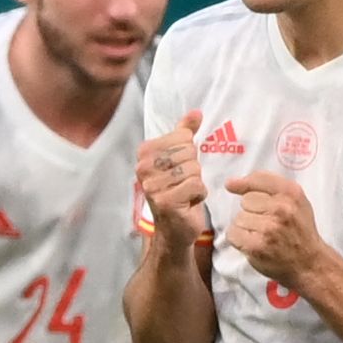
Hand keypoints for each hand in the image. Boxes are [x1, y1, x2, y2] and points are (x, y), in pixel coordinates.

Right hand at [135, 110, 210, 250]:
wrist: (173, 229)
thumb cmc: (177, 191)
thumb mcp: (180, 159)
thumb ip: (185, 134)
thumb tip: (196, 113)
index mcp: (144, 153)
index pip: (182, 137)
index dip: (189, 153)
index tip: (178, 168)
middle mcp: (143, 168)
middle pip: (189, 153)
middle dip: (193, 169)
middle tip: (182, 183)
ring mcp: (153, 186)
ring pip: (194, 170)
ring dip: (196, 183)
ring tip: (185, 193)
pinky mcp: (166, 201)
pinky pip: (197, 186)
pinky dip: (199, 195)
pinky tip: (188, 203)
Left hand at [224, 171, 326, 283]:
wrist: (309, 263)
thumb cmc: (299, 231)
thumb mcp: (296, 202)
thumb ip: (268, 187)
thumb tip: (230, 183)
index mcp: (292, 193)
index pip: (258, 178)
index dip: (245, 184)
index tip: (233, 186)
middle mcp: (281, 208)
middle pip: (246, 200)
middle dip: (251, 211)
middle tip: (266, 223)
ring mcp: (269, 228)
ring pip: (238, 218)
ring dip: (245, 227)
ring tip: (262, 235)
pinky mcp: (257, 245)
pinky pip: (233, 234)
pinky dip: (239, 240)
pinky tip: (253, 243)